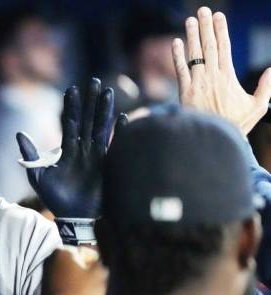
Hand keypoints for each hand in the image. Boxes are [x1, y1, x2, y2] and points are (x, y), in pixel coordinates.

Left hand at [18, 78, 114, 218]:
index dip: (71, 107)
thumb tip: (19, 133)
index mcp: (68, 150)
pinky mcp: (108, 165)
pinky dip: (121, 132)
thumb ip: (30, 155)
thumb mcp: (38, 176)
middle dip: (90, 101)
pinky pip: (115, 145)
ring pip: (102, 128)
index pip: (70, 123)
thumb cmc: (56, 198)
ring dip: (105, 110)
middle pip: (88, 120)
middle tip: (93, 81)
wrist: (74, 217)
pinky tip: (125, 118)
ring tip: (108, 92)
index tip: (71, 89)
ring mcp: (97, 156)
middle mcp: (84, 149)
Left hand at [42, 246, 107, 294]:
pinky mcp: (44, 287)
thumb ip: (101, 264)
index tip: (102, 272)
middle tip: (97, 281)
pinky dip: (70, 286)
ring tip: (88, 290)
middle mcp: (50, 258)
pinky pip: (63, 282)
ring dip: (79, 278)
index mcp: (63, 251)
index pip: (87, 252)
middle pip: (76, 262)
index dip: (97, 262)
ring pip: (69, 272)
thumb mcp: (99, 276)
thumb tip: (99, 263)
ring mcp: (45, 273)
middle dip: (86, 270)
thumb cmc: (80, 292)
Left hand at [172, 7, 270, 134]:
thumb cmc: (236, 124)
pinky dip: (177, 56)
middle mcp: (212, 76)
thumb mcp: (257, 106)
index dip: (221, 30)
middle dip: (206, 27)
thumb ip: (265, 87)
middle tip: (204, 10)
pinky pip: (180, 70)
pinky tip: (176, 43)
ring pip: (194, 54)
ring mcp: (197, 83)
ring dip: (192, 36)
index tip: (219, 17)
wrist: (214, 139)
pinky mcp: (184, 92)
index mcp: (228, 77)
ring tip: (190, 20)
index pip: (224, 47)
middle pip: (209, 46)